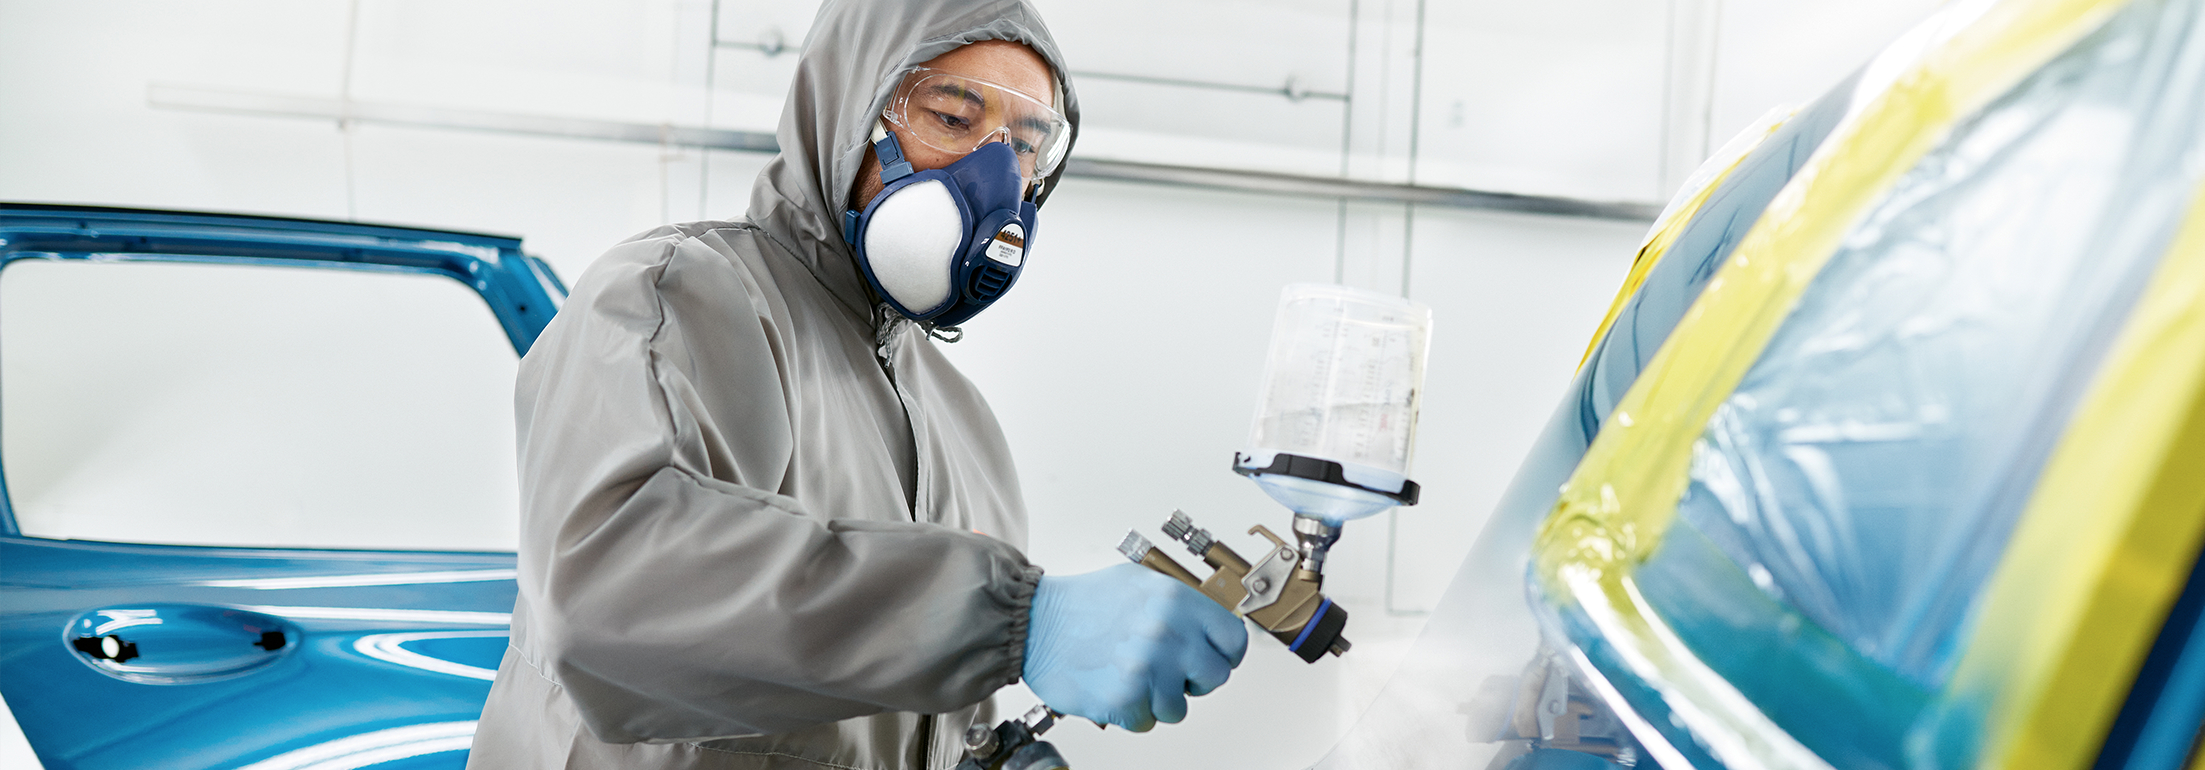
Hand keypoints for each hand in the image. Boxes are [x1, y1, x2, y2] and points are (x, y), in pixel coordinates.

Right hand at [1021, 563, 1248, 730]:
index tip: (1213, 659)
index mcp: (1177, 601)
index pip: (1233, 640)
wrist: (1032, 623)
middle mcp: (1168, 634)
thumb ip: (1179, 605)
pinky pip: (1148, 722)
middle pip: (1215, 677)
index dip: (1224, 654)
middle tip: (1168, 672)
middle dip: (1193, 680)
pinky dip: (1131, 712)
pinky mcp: (1126, 700)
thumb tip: (1208, 626)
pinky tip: (1115, 687)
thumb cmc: (1080, 603)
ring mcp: (1148, 669)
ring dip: (1158, 700)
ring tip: (1132, 678)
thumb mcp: (1140, 583)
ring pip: (1180, 708)